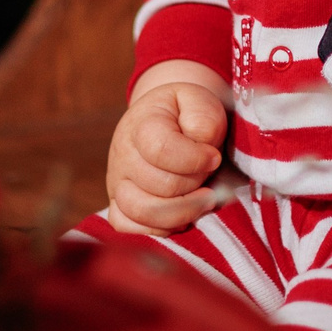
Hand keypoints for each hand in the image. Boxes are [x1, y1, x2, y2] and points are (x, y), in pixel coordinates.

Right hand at [105, 65, 231, 235]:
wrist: (167, 122)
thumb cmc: (187, 114)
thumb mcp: (200, 102)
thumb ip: (203, 118)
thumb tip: (202, 145)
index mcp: (141, 124)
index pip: (161, 150)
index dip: (195, 160)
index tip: (214, 157)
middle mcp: (122, 154)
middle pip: (159, 185)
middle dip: (194, 185)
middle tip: (210, 177)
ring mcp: (116, 181)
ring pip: (142, 211)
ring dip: (182, 211)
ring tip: (204, 201)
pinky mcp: (117, 203)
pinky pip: (126, 226)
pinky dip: (157, 228)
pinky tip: (181, 217)